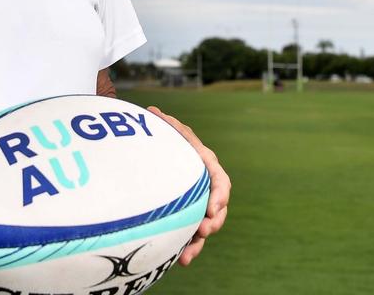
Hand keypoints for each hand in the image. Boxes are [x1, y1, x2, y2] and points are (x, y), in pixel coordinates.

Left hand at [146, 106, 230, 265]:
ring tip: (187, 255)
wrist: (153, 155)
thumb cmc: (164, 141)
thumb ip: (164, 126)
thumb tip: (152, 112)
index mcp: (205, 166)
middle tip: (203, 231)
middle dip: (213, 223)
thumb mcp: (166, 132)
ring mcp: (196, 204)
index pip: (221, 181)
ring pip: (205, 226)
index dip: (219, 195)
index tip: (211, 209)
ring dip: (199, 241)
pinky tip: (180, 260)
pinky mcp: (185, 217)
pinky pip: (191, 234)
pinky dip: (188, 247)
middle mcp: (205, 187)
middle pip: (218, 209)